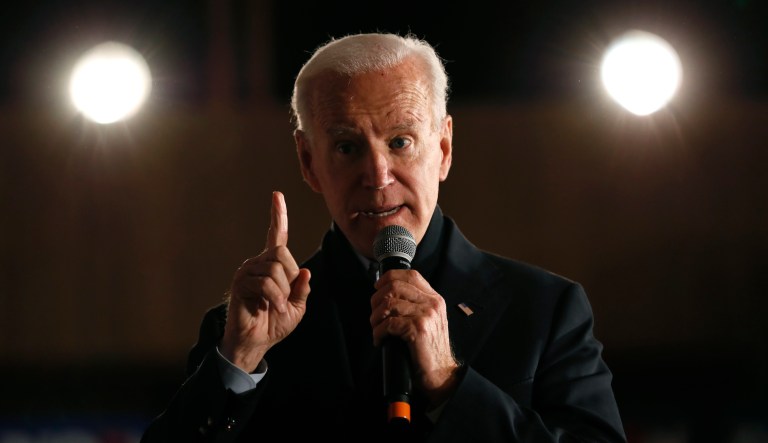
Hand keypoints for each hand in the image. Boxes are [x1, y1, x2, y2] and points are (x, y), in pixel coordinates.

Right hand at [220, 191, 310, 372]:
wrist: (256, 342)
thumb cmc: (274, 324)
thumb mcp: (297, 306)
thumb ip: (302, 288)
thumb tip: (304, 271)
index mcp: (272, 265)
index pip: (276, 235)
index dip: (278, 215)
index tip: (277, 195)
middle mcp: (258, 263)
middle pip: (282, 253)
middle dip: (290, 277)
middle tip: (285, 297)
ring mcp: (247, 272)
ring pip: (275, 270)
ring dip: (283, 292)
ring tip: (278, 307)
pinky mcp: (241, 283)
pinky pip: (266, 283)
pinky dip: (276, 298)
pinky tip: (275, 309)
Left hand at [370, 270, 459, 405]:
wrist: (442, 373)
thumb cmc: (429, 349)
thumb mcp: (428, 320)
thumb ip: (415, 305)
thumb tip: (387, 294)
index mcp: (434, 299)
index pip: (410, 275)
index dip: (389, 277)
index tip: (378, 288)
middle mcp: (432, 303)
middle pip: (395, 286)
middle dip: (376, 300)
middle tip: (375, 316)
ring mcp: (426, 315)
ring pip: (388, 304)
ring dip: (375, 318)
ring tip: (376, 329)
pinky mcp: (418, 329)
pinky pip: (388, 324)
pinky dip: (378, 333)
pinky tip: (380, 341)